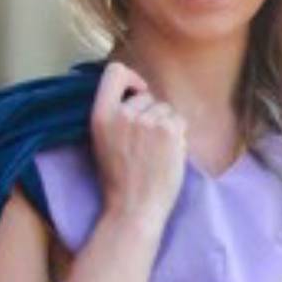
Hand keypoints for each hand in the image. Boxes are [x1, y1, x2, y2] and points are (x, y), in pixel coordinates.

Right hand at [90, 61, 186, 234]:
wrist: (134, 209)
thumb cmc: (121, 182)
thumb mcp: (104, 142)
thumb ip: (116, 116)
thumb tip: (139, 94)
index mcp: (101, 115)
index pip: (114, 72)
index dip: (131, 78)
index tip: (138, 92)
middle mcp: (123, 113)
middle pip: (146, 96)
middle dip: (152, 113)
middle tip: (147, 145)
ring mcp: (146, 121)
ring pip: (165, 108)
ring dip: (166, 126)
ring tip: (157, 153)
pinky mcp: (168, 130)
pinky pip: (179, 121)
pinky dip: (179, 136)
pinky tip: (168, 156)